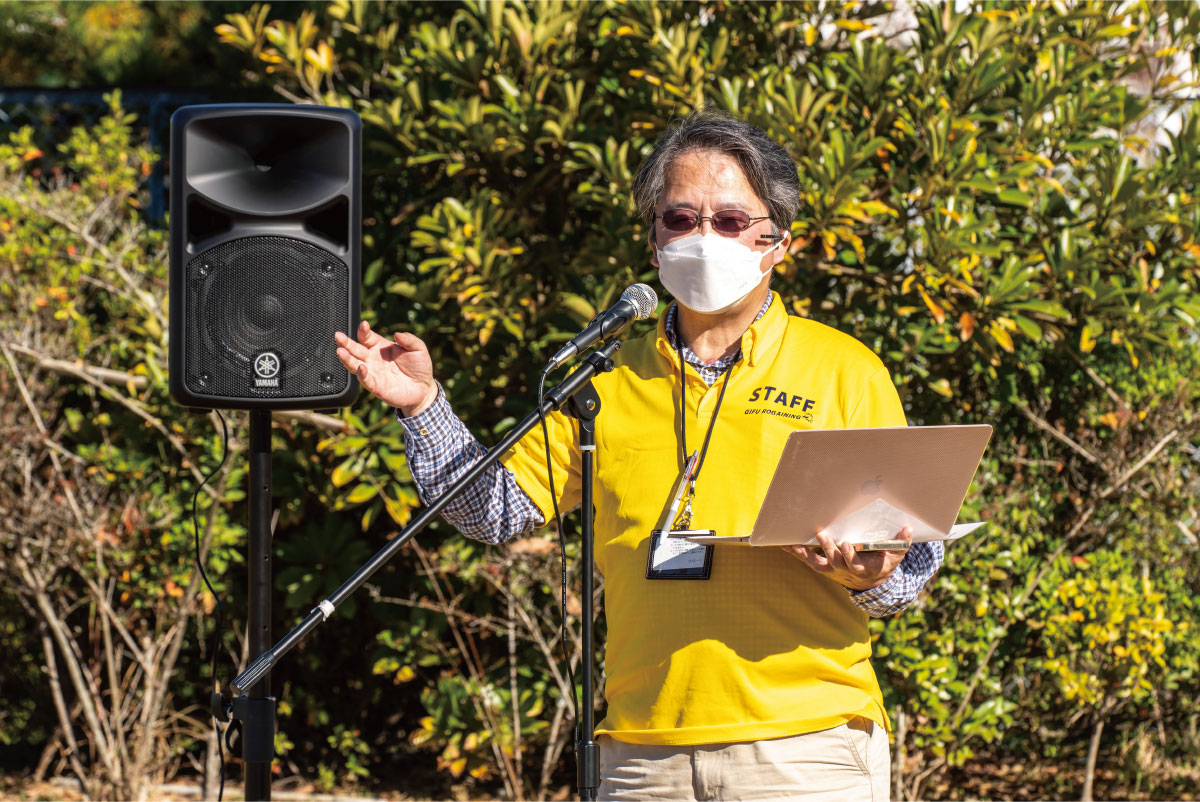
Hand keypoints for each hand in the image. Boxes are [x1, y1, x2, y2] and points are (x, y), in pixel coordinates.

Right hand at [334, 321, 438, 415]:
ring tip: (340, 351)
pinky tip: (361, 368)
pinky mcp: (375, 386)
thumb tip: (398, 334)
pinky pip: (365, 380)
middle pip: (356, 349)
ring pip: (355, 364)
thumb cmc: (419, 367)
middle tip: (338, 336)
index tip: (364, 325)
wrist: (424, 388)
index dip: (364, 331)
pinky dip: (361, 374)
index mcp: (380, 347)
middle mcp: (373, 359)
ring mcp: (373, 372)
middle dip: (346, 342)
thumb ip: (409, 340)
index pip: (367, 337)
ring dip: (347, 358)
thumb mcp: (418, 348)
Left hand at [783, 527, 912, 590]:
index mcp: (864, 568)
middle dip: (828, 548)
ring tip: (793, 542)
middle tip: (822, 534)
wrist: (872, 582)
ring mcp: (833, 570)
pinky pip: (808, 561)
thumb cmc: (883, 563)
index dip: (850, 555)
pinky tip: (785, 544)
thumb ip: (901, 543)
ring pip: (817, 563)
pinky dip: (797, 553)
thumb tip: (907, 528)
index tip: (847, 543)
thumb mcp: (895, 555)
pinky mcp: (824, 567)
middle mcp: (846, 571)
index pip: (855, 563)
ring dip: (805, 553)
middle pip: (835, 561)